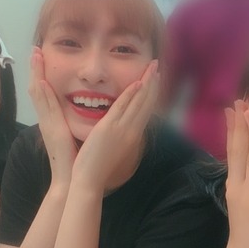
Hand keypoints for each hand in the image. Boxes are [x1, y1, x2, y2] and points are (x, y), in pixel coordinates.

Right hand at [29, 46, 77, 187]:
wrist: (70, 179)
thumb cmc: (75, 160)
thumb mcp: (72, 136)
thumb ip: (72, 123)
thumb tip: (78, 113)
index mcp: (53, 121)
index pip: (45, 93)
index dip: (41, 75)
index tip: (41, 57)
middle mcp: (47, 120)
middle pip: (37, 89)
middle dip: (35, 69)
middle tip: (35, 49)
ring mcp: (48, 124)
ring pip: (39, 95)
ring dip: (36, 74)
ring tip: (35, 55)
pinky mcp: (52, 131)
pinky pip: (46, 109)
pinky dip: (42, 94)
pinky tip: (41, 81)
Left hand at [72, 60, 158, 191]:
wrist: (90, 181)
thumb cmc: (98, 168)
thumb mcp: (112, 149)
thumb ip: (117, 137)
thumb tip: (119, 130)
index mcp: (131, 136)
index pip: (144, 110)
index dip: (150, 93)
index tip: (154, 79)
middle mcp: (131, 131)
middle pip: (146, 103)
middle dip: (153, 83)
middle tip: (157, 66)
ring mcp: (122, 130)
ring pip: (138, 103)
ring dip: (147, 84)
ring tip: (153, 68)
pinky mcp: (109, 129)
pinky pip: (122, 108)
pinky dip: (131, 95)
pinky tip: (138, 83)